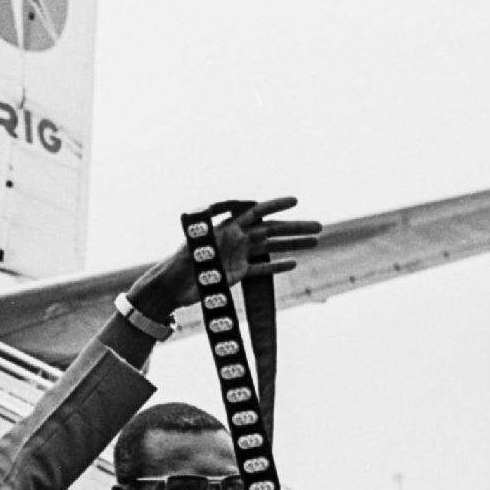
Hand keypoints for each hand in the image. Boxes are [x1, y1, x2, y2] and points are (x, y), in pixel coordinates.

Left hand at [127, 197, 320, 317]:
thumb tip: (219, 222)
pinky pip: (261, 268)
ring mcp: (238, 256)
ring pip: (271, 248)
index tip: (295, 200)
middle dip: (294, 227)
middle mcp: (235, 239)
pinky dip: (276, 266)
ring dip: (292, 245)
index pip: (256, 212)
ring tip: (316, 241)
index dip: (275, 205)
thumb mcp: (195, 247)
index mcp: (227, 228)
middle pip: (271, 230)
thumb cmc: (179, 264)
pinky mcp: (236, 274)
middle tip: (319, 226)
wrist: (170, 288)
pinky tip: (294, 263)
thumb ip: (210, 236)